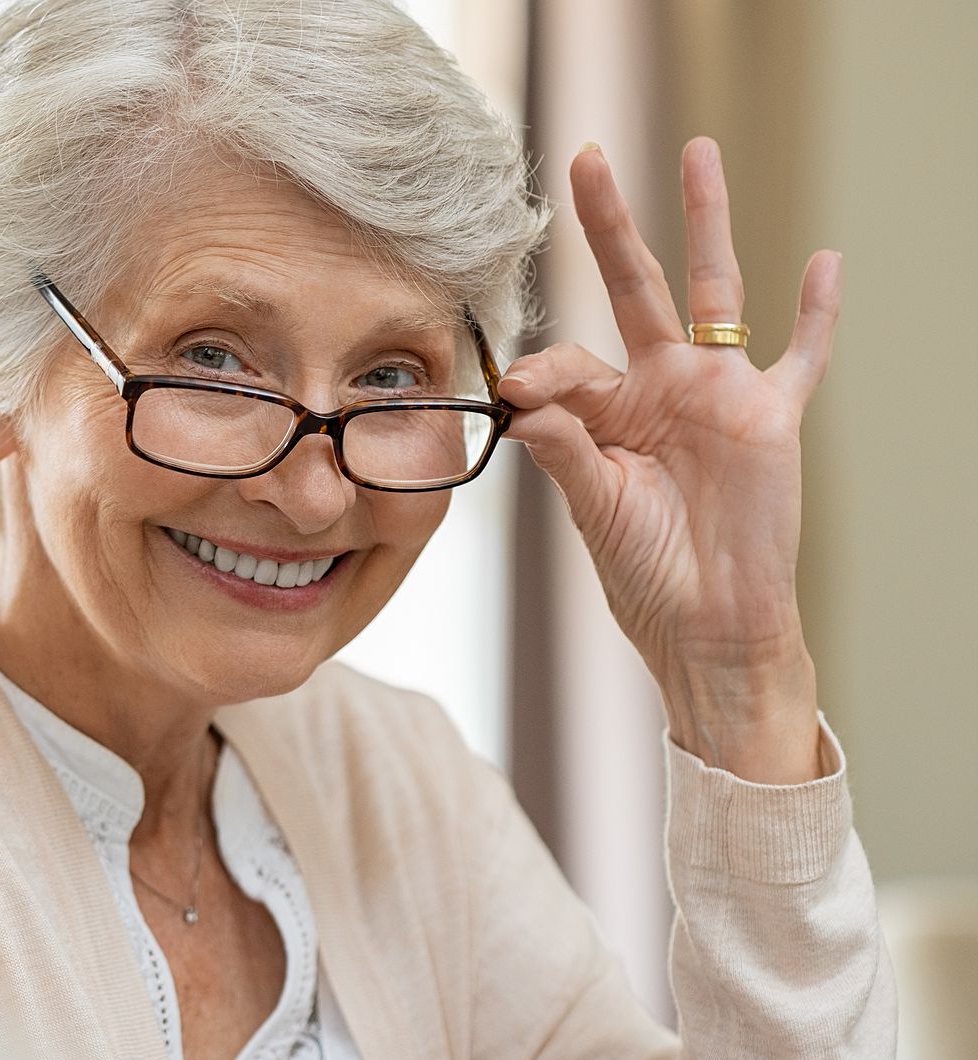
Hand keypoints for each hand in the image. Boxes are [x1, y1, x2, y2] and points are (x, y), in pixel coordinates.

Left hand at [499, 138, 836, 782]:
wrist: (708, 625)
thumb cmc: (645, 572)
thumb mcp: (593, 507)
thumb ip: (562, 446)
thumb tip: (521, 396)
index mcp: (604, 413)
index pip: (566, 363)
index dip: (540, 371)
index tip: (517, 390)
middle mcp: (658, 389)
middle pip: (632, 287)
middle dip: (609, 225)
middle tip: (584, 159)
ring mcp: (716, 394)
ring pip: (712, 292)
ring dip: (706, 224)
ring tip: (697, 153)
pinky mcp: (770, 416)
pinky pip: (802, 355)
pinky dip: (816, 314)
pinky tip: (824, 261)